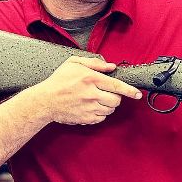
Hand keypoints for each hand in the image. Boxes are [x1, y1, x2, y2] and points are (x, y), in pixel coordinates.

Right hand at [26, 56, 141, 124]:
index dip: (130, 91)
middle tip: (107, 93)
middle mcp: (91, 94)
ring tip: (97, 99)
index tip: (138, 94)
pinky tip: (91, 106)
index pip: (117, 86)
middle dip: (116, 97)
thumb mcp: (74, 63)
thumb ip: (95, 63)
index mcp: (90, 79)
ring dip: (108, 105)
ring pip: (110, 110)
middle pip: (116, 100)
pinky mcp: (86, 118)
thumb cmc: (58, 81)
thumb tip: (111, 67)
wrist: (44, 101)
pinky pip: (102, 118)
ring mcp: (89, 108)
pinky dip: (100, 113)